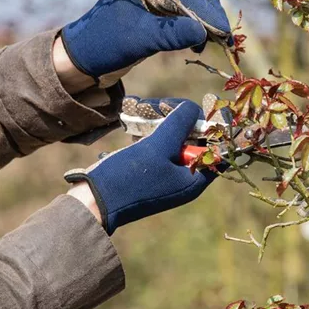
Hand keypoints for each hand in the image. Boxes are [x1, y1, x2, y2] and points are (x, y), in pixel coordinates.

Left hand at [60, 0, 231, 79]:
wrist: (80, 61)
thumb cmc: (104, 46)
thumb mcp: (138, 40)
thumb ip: (170, 34)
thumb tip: (203, 33)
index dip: (208, 13)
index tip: (224, 34)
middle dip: (211, 15)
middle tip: (226, 39)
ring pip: (190, 4)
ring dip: (205, 22)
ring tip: (215, 43)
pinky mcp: (153, 15)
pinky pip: (182, 15)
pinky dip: (195, 28)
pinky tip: (198, 44)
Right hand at [64, 100, 215, 234]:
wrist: (92, 203)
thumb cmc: (128, 178)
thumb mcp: (158, 146)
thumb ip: (180, 124)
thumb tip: (193, 108)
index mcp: (194, 181)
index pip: (216, 149)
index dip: (210, 126)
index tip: (197, 107)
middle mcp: (184, 180)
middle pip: (193, 142)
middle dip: (178, 119)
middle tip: (161, 105)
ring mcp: (167, 178)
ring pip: (173, 142)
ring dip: (161, 123)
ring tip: (142, 108)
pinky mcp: (150, 174)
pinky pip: (158, 149)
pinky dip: (151, 134)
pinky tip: (136, 123)